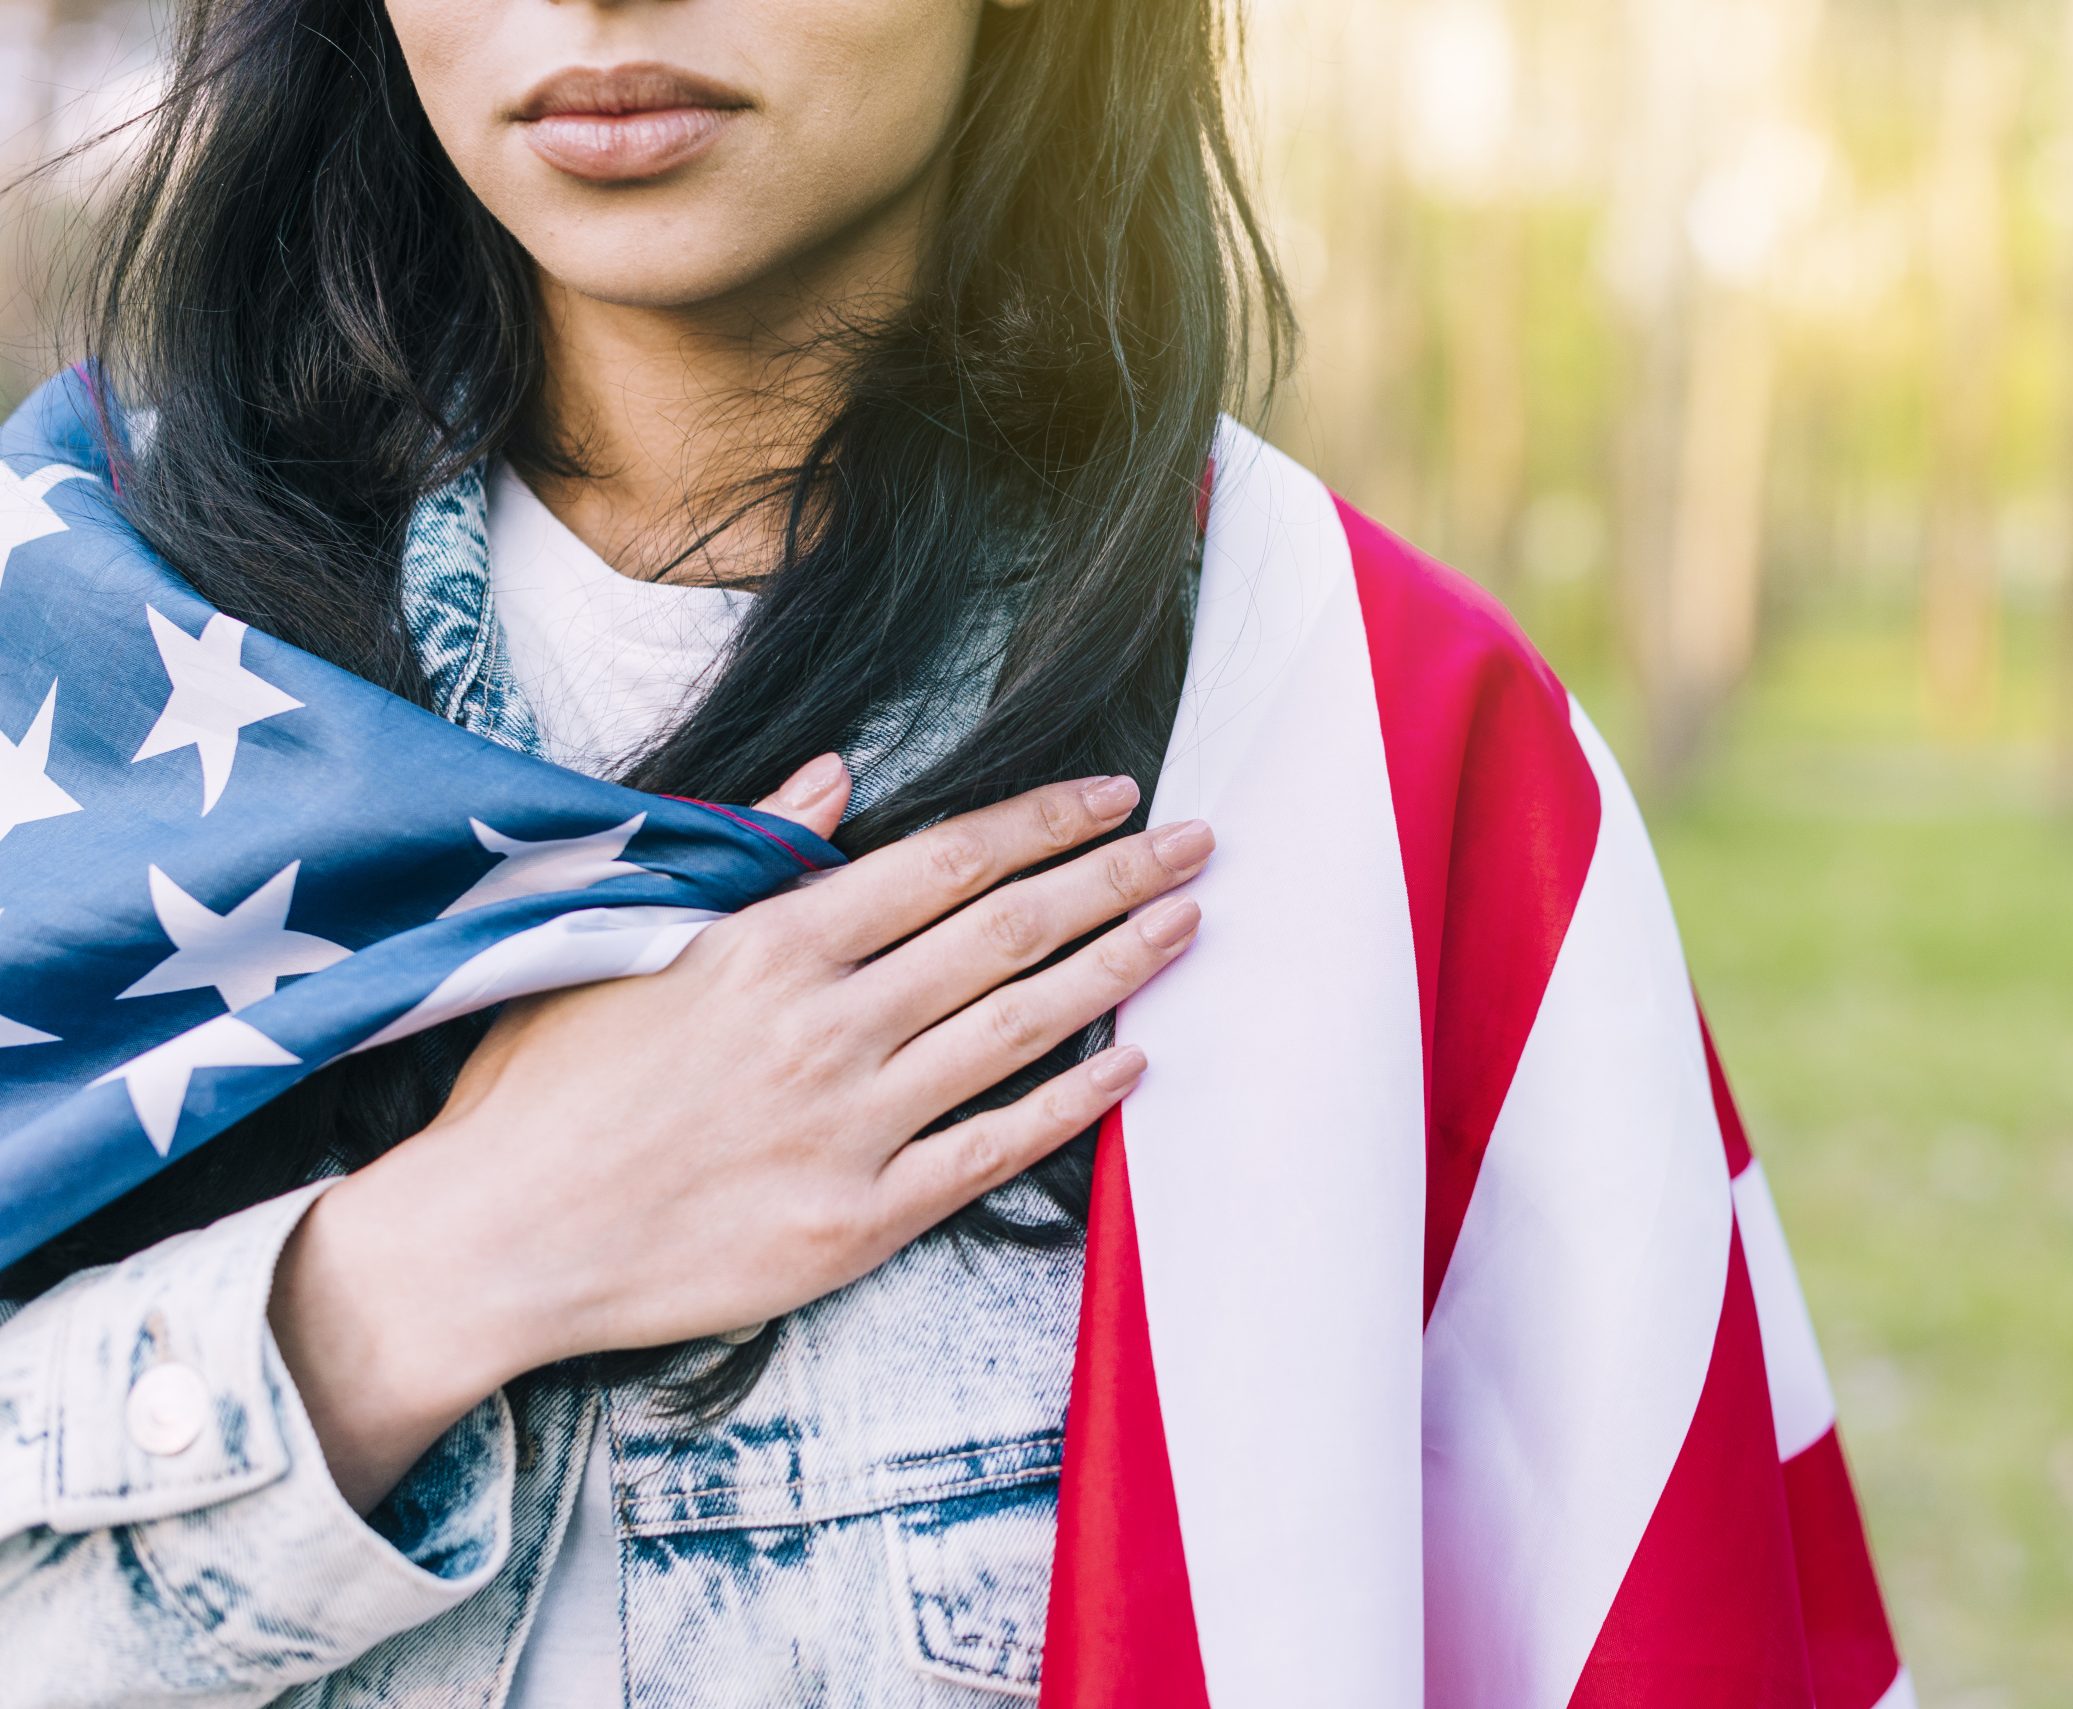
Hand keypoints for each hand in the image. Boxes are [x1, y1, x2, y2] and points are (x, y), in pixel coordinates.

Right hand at [270, 757, 1208, 1510]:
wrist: (494, 1242)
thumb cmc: (544, 1087)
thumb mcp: (627, 937)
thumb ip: (746, 851)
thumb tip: (836, 773)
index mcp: (772, 945)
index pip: (947, 860)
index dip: (1047, 821)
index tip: (1116, 794)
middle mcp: (829, 1026)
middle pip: (1009, 931)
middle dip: (1116, 878)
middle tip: (1196, 842)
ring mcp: (852, 1127)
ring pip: (1021, 1029)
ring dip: (1117, 969)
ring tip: (1186, 926)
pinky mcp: (859, 1220)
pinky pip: (993, 1150)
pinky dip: (1070, 1105)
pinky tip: (1132, 1065)